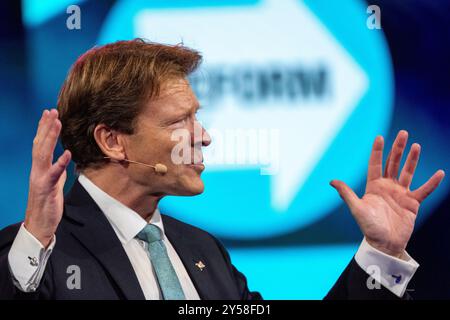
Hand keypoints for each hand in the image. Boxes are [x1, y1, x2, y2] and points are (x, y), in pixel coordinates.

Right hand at [24, 109, 70, 247]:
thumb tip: (63, 159)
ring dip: (50, 138)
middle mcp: (37, 170)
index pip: (40, 144)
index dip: (44, 128)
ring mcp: (40, 178)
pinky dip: (60, 162)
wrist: (40, 224)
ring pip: (43, 154)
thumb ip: (56, 170)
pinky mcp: (46, 189)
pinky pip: (53, 174)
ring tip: (57, 123)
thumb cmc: (47, 204)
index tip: (49, 113)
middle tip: (52, 111)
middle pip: (40, 144)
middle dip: (45, 127)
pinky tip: (67, 152)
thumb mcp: (53, 183)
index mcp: (39, 168)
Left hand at [330, 130, 444, 257]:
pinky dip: (432, 183)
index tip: (379, 137)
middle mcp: (387, 187)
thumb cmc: (368, 227)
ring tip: (416, 145)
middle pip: (393, 163)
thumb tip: (332, 181)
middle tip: (403, 133)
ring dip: (412, 159)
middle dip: (397, 148)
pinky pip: (424, 190)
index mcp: (373, 186)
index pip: (376, 164)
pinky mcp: (412, 203)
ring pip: (408, 172)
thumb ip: (346, 193)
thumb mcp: (356, 209)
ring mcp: (401, 194)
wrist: (384, 244)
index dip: (377, 151)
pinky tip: (440, 173)